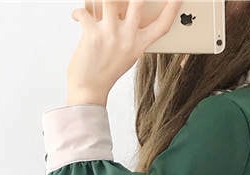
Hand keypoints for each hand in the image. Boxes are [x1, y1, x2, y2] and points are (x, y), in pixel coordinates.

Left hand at [66, 0, 183, 105]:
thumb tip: (124, 10)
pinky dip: (78, 12)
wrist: (89, 90)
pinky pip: (84, 11)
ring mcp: (111, 36)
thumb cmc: (105, 72)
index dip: (172, 9)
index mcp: (139, 45)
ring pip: (110, 0)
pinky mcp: (93, 34)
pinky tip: (77, 16)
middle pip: (138, 3)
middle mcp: (128, 39)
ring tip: (99, 2)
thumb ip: (130, 35)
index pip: (162, 26)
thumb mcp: (126, 55)